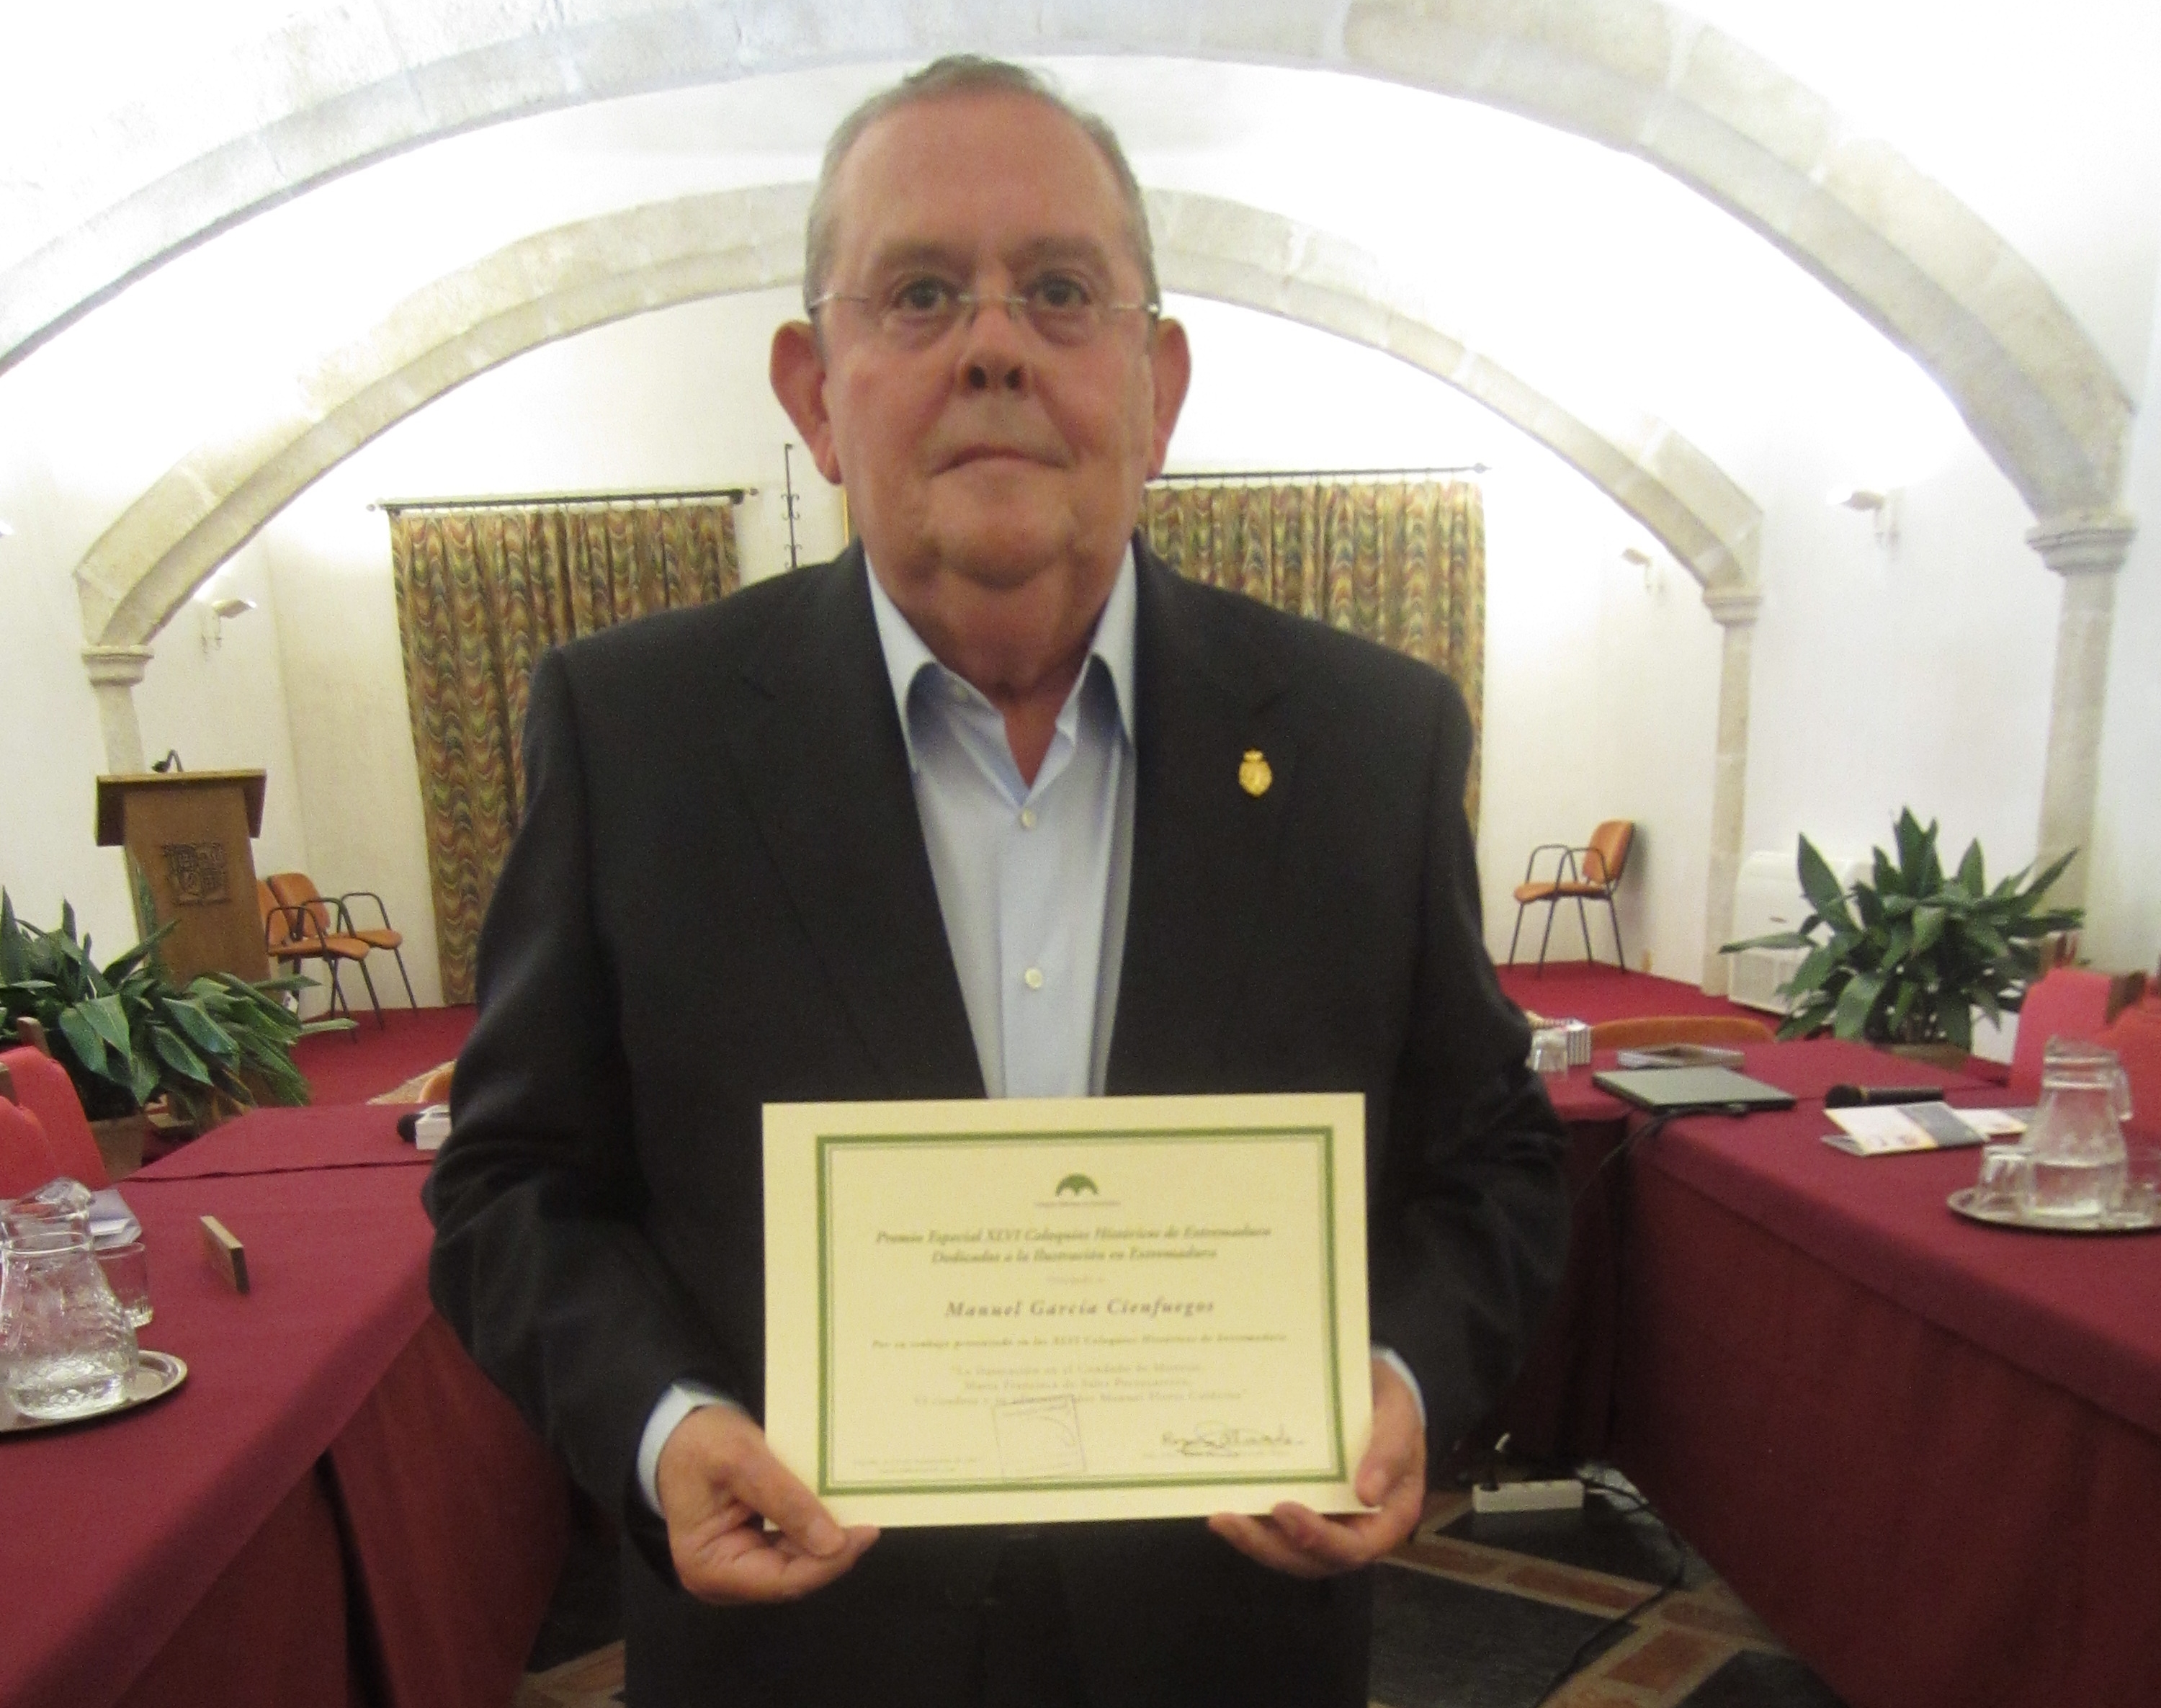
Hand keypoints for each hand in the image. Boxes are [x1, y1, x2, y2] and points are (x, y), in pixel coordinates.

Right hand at [654, 1403, 878, 1603]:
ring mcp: (736, 1566)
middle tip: (870, 1518)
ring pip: (796, 1564)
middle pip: (792, 1576)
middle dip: (831, 1551)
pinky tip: (837, 1510)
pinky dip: (813, 1530)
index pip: (783, 1581)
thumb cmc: (701, 1443)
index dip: (829, 1562)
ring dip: (826, 1541)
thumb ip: (785, 1501)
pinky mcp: (750, 1548)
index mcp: (709, 1567)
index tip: (866, 1532)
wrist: (678, 1431)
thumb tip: (833, 1543)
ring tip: (860, 1512)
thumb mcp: (743, 1461)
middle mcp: (722, 1579)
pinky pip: (789, 1547)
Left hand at [1207, 1357, 1425, 1577]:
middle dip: (1270, 1546)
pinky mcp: (1304, 1509)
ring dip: (1254, 1541)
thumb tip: (1368, 1494)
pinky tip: (1223, 1506)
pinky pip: (1278, 1530)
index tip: (1283, 1509)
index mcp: (1389, 1518)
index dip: (1317, 1537)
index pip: (1354, 1548)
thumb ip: (1389, 1451)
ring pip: (1290, 1551)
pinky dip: (1252, 1524)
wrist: (1375, 1388)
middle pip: (1313, 1559)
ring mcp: (1328, 1523)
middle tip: (1230, 1521)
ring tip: (1221, 1519)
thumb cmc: (1392, 1405)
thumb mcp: (1399, 1416)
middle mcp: (1357, 1530)